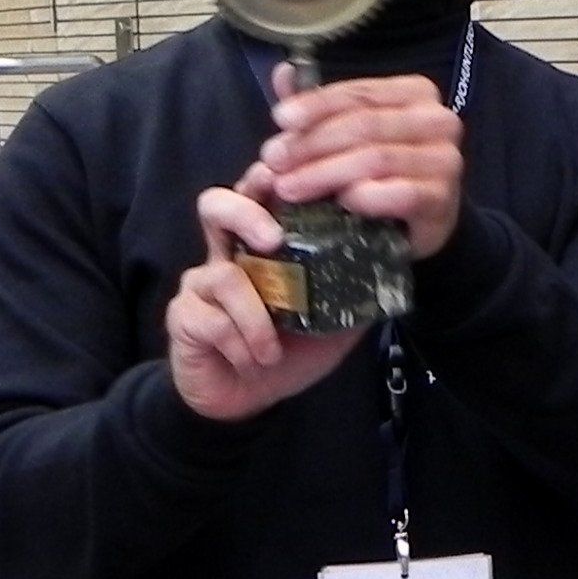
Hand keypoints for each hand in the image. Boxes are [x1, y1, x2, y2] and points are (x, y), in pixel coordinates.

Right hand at [166, 185, 367, 420]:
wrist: (246, 400)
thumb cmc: (286, 352)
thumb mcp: (332, 323)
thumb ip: (354, 293)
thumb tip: (394, 269)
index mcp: (260, 245)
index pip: (259, 195)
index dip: (269, 178)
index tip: (292, 178)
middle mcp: (226, 254)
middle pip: (216, 205)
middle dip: (245, 213)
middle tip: (273, 240)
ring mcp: (200, 283)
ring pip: (220, 275)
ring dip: (255, 317)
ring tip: (272, 350)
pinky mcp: (183, 315)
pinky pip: (213, 320)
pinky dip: (241, 344)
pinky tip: (254, 360)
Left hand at [259, 69, 463, 257]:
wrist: (419, 225)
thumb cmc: (382, 174)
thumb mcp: (348, 135)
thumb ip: (320, 107)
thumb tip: (283, 73)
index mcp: (416, 93)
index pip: (360, 94)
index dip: (316, 105)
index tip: (279, 119)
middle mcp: (438, 120)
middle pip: (365, 125)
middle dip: (313, 144)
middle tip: (274, 162)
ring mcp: (445, 160)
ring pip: (376, 158)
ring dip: (325, 173)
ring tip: (289, 187)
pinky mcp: (443, 198)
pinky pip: (401, 193)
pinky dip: (367, 197)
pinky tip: (341, 203)